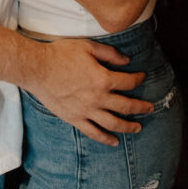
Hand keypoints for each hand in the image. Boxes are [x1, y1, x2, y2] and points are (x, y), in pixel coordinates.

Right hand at [27, 38, 153, 146]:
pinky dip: (105, 139)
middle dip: (141, 107)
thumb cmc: (61, 54)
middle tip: (150, 108)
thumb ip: (110, 54)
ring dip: (128, 126)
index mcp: (103, 79)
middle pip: (126, 106)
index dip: (138, 79)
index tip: (143, 77)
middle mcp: (98, 98)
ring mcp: (86, 111)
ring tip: (138, 128)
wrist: (37, 69)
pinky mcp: (74, 118)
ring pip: (113, 123)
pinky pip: (93, 132)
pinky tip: (114, 142)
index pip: (128, 81)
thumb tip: (127, 61)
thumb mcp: (88, 47)